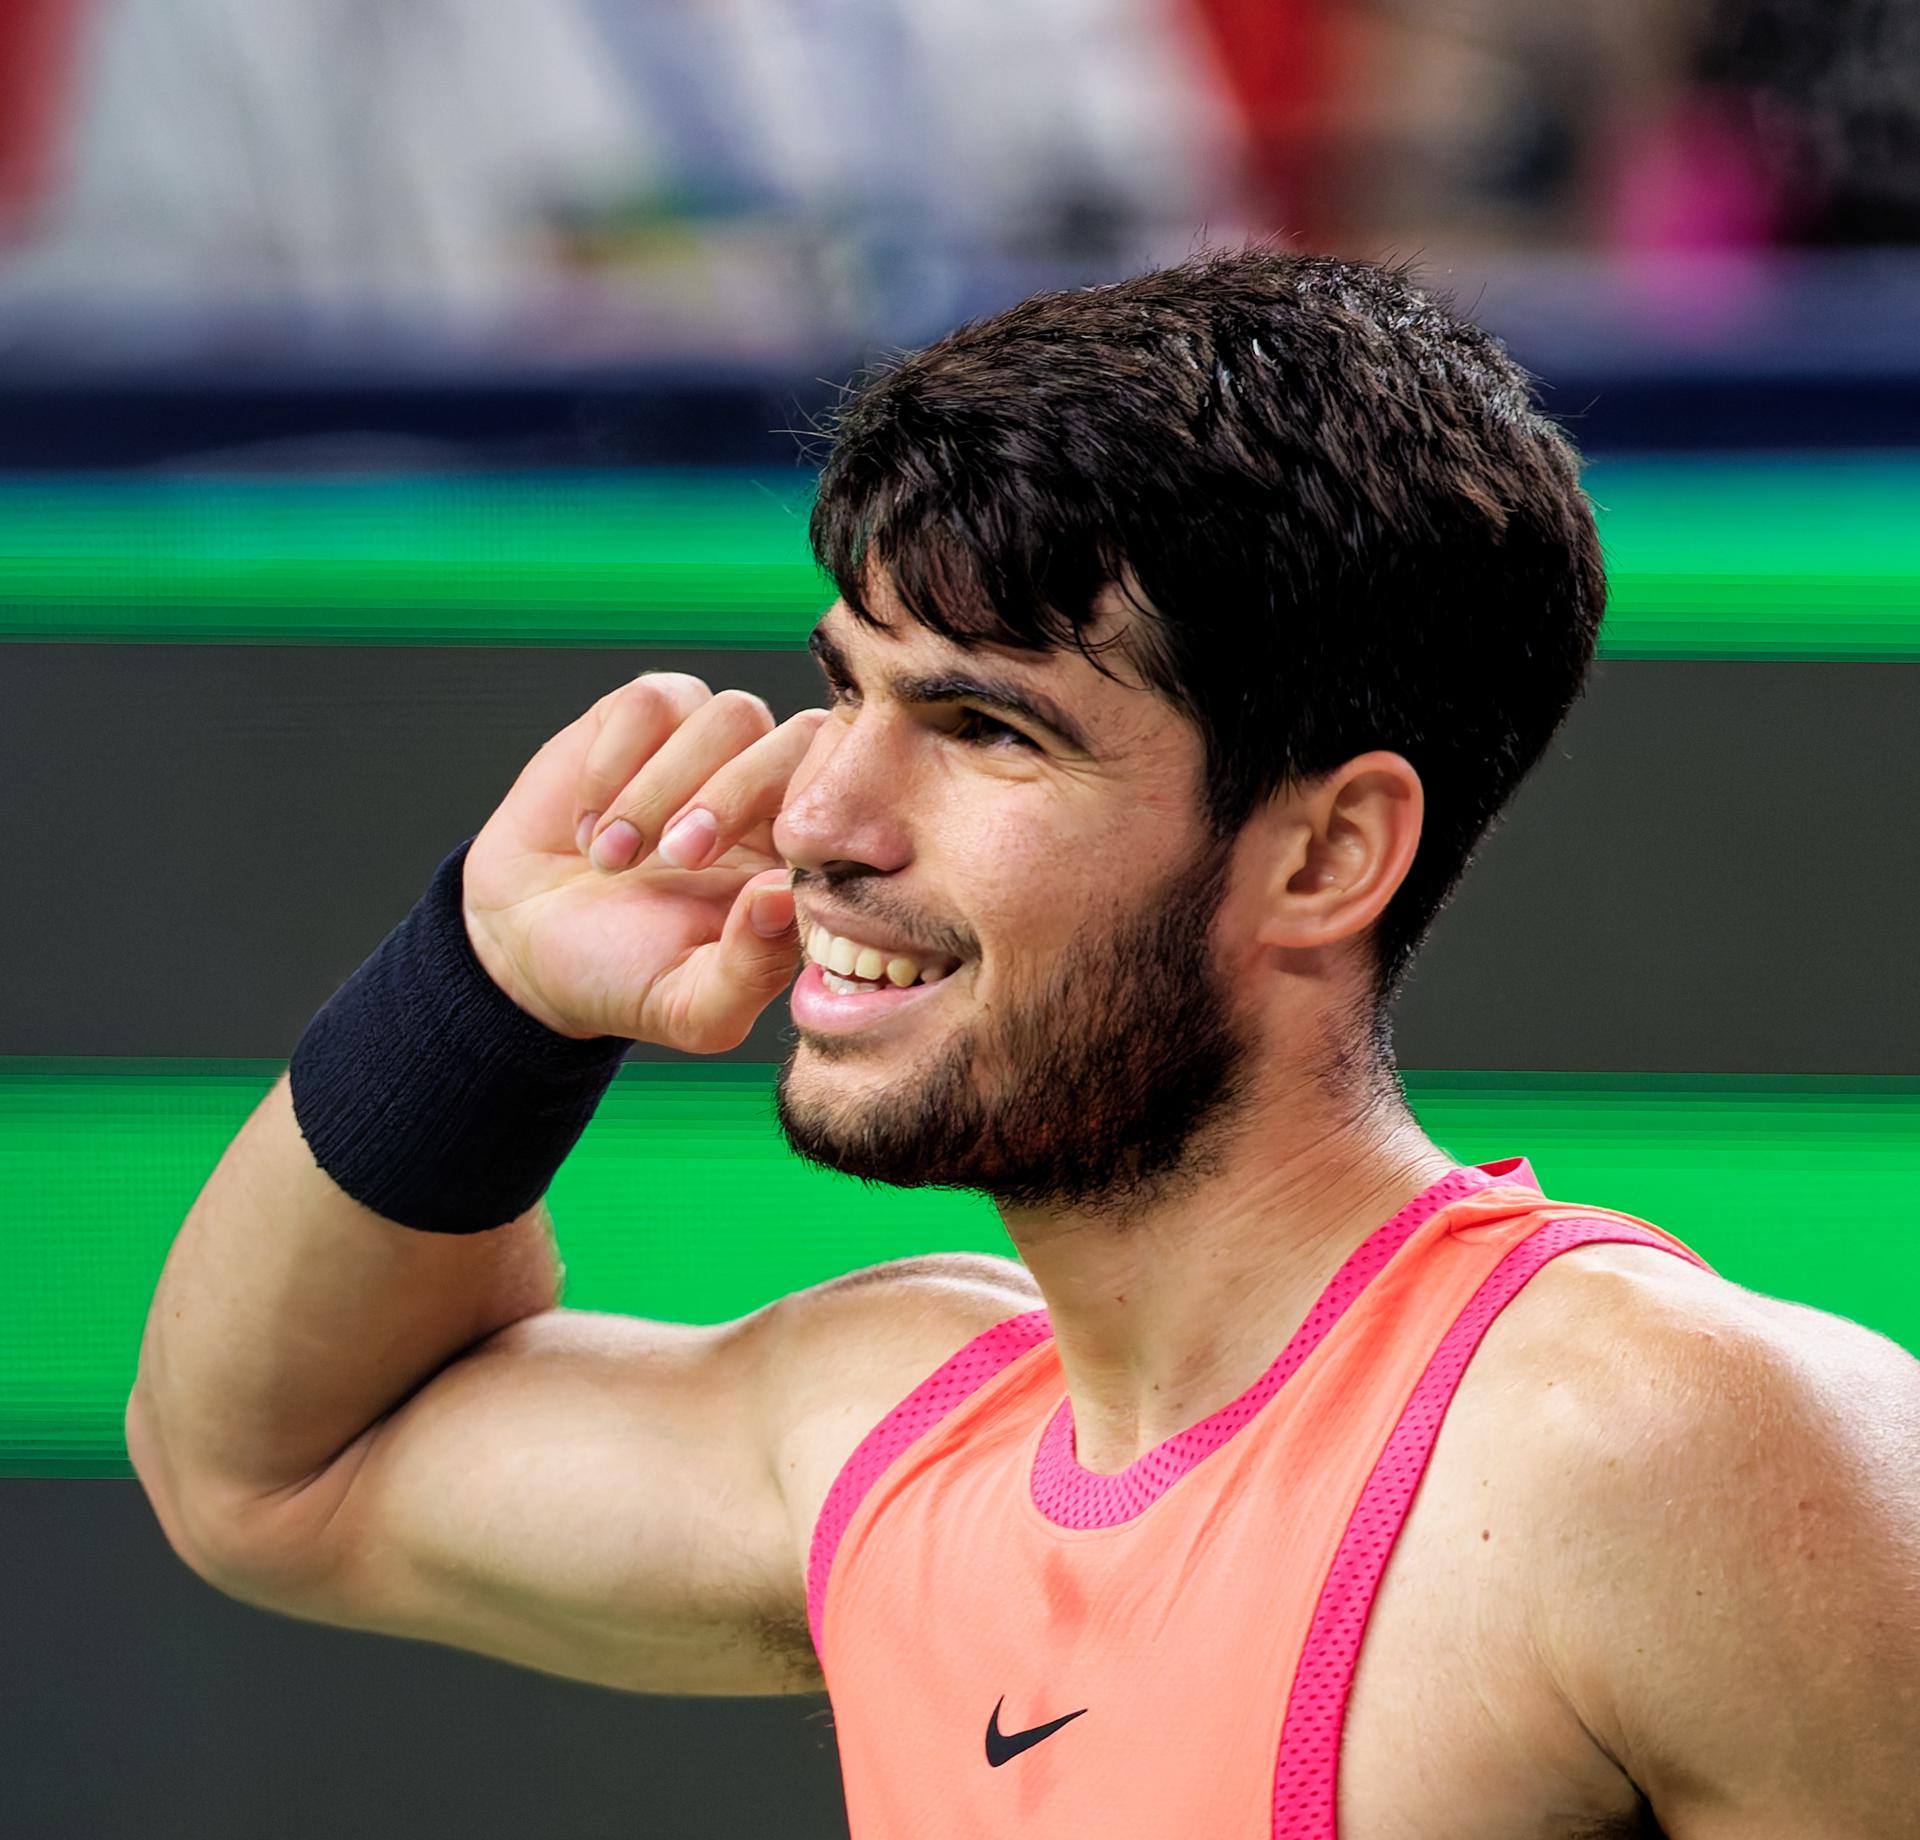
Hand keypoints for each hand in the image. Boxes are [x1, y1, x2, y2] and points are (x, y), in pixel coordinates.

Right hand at [462, 673, 827, 1052]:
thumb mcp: (692, 1008)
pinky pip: (652, 702)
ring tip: (613, 858)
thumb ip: (752, 970)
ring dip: (665, 787)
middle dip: (736, 796)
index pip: (850, 803)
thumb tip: (783, 895)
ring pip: (730, 715)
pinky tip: (588, 825)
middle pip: (800, 739)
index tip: (753, 881)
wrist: (525, 946)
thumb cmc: (625, 977)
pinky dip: (613, 764)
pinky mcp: (640, 721)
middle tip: (677, 859)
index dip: (810, 827)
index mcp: (797, 857)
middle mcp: (765, 791)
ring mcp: (706, 748)